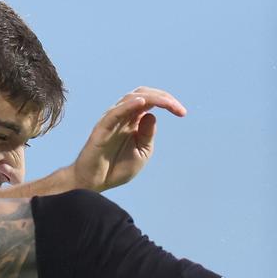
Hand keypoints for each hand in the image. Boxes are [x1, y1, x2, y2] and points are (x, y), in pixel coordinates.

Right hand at [70, 87, 185, 192]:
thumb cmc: (116, 168)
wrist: (94, 182)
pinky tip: (141, 103)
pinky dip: (128, 105)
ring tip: (167, 103)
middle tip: (178, 108)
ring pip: (130, 99)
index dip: (168, 102)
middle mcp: (122, 116)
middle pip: (143, 95)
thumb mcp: (142, 152)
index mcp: (133, 121)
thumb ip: (148, 135)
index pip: (151, 102)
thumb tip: (153, 115)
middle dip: (163, 97)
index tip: (183, 113)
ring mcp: (112, 120)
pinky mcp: (102, 128)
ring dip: (150, 98)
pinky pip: (115, 113)